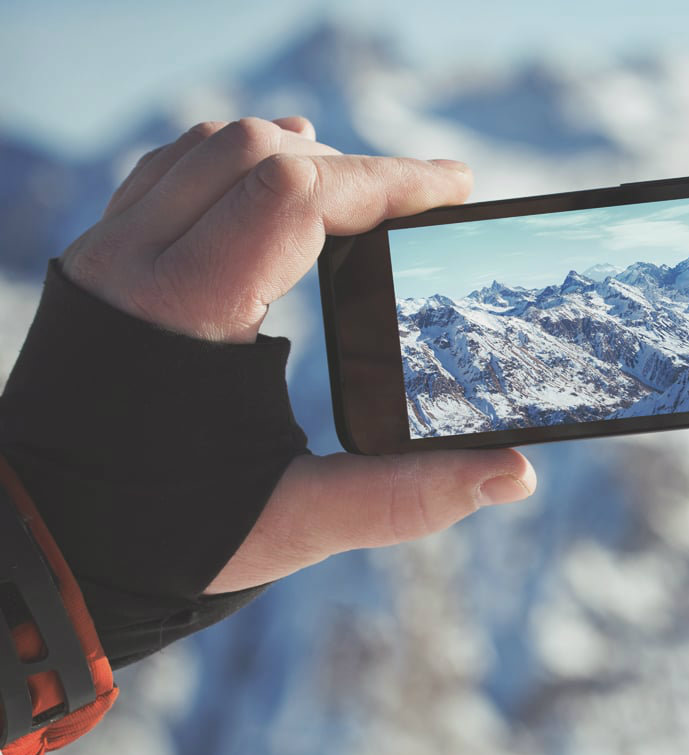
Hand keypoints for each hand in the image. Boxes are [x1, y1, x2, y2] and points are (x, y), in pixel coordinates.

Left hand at [60, 117, 535, 593]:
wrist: (46, 546)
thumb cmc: (161, 536)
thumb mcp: (292, 523)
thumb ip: (406, 498)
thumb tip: (514, 474)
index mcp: (182, 315)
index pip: (295, 196)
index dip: (388, 182)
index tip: (455, 188)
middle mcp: (132, 264)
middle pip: (257, 152)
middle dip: (354, 168)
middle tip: (421, 201)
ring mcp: (108, 254)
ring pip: (212, 147)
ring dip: (298, 155)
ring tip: (363, 190)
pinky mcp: (102, 260)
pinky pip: (174, 169)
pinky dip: (239, 162)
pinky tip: (280, 185)